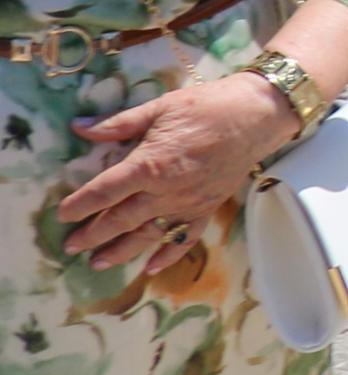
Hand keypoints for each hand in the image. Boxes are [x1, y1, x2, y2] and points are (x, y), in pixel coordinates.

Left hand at [64, 72, 299, 272]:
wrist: (258, 115)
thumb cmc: (208, 106)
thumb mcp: (160, 107)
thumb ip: (118, 123)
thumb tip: (79, 127)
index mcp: (149, 164)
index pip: (104, 192)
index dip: (80, 205)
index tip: (62, 215)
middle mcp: (166, 191)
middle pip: (120, 220)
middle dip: (93, 235)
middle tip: (71, 247)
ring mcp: (188, 203)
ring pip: (147, 235)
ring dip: (120, 251)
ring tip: (98, 263)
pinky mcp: (207, 207)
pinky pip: (185, 238)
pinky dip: (168, 255)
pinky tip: (151, 267)